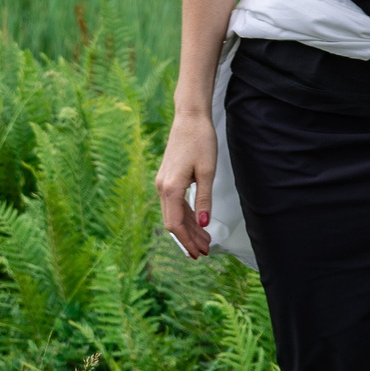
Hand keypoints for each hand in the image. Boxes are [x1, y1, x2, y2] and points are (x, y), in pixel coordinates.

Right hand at [155, 106, 217, 257]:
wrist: (189, 118)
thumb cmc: (200, 141)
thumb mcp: (207, 172)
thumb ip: (204, 200)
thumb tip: (204, 224)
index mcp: (171, 188)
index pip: (176, 225)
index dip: (187, 241)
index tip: (198, 253)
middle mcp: (162, 187)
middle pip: (173, 222)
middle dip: (188, 239)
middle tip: (204, 251)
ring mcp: (163, 183)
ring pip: (174, 214)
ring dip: (188, 229)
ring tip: (204, 240)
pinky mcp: (167, 178)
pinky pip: (175, 203)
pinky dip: (186, 215)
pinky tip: (198, 222)